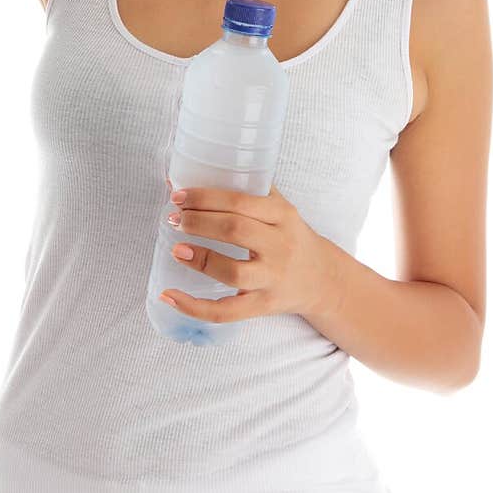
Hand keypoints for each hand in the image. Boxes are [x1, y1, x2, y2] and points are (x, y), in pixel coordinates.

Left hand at [160, 179, 329, 322]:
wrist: (322, 279)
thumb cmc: (290, 237)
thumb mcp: (280, 208)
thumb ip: (245, 190)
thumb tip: (182, 180)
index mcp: (283, 215)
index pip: (240, 202)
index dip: (206, 198)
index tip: (179, 197)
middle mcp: (281, 246)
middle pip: (235, 230)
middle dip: (198, 222)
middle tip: (175, 219)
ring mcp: (272, 279)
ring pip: (233, 272)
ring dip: (200, 259)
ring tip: (176, 250)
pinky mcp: (263, 305)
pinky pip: (226, 311)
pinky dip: (194, 307)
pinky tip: (170, 296)